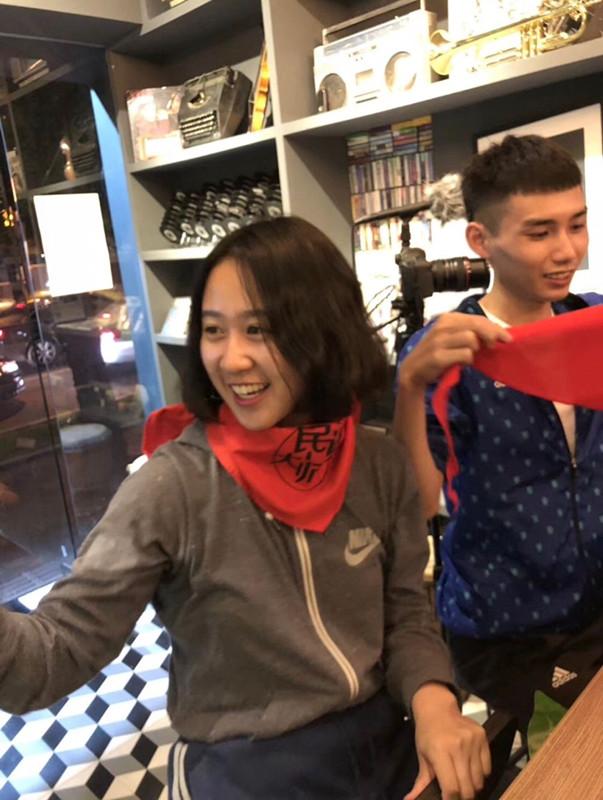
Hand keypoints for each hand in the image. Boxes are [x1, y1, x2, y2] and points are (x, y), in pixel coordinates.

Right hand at [399, 313, 511, 391]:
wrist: (413, 370)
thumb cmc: (437, 354)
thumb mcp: (452, 338)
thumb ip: (470, 333)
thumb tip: (496, 333)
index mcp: (447, 318)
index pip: (477, 319)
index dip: (495, 328)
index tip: (507, 338)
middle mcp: (442, 325)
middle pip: (477, 326)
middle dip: (491, 336)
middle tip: (494, 347)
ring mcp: (438, 340)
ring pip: (471, 339)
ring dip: (474, 351)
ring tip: (468, 357)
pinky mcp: (438, 355)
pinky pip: (465, 355)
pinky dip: (467, 361)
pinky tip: (460, 364)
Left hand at [405, 683, 490, 799]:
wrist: (438, 708)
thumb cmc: (427, 733)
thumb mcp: (421, 756)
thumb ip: (420, 781)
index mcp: (440, 751)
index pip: (451, 787)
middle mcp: (458, 745)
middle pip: (467, 788)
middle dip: (462, 797)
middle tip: (455, 794)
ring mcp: (472, 740)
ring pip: (479, 780)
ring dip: (472, 787)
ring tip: (462, 782)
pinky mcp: (483, 737)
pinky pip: (487, 768)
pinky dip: (480, 776)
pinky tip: (470, 771)